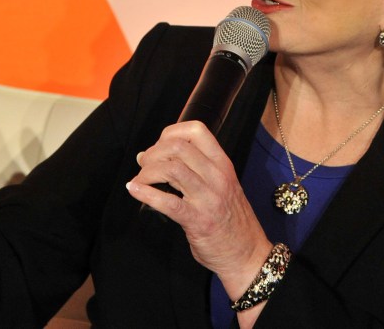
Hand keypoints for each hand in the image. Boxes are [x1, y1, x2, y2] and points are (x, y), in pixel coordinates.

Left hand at [126, 121, 271, 297]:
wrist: (248, 254)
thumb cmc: (231, 220)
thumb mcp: (222, 185)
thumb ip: (195, 170)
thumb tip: (152, 156)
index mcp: (222, 165)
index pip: (196, 130)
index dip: (170, 132)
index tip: (159, 145)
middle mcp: (217, 177)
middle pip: (178, 147)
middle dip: (154, 153)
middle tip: (145, 165)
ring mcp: (208, 198)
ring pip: (171, 169)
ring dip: (147, 172)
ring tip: (141, 180)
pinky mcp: (198, 220)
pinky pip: (168, 202)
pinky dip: (146, 193)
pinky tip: (135, 190)